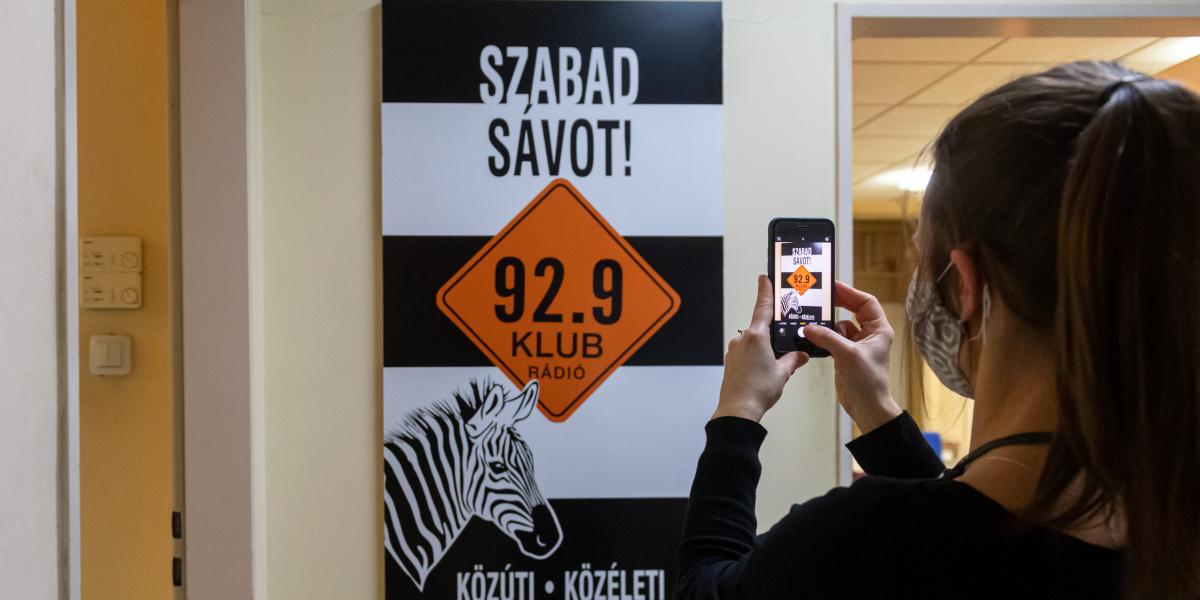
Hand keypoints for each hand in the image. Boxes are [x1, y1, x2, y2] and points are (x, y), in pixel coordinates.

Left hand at [713, 275, 808, 421]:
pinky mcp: (730, 361)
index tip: (764, 278)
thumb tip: (802, 355)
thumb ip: (794, 359)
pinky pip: (746, 353)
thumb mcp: (783, 373)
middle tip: (783, 348)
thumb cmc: (758, 390)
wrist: (738, 409)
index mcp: (757, 336)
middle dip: (774, 336)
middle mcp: (742, 339)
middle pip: (761, 328)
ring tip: (773, 368)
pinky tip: (763, 372)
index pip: (762, 307)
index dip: (765, 291)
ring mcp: (734, 350)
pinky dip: (756, 358)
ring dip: (765, 350)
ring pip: (754, 343)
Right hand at [803, 281, 900, 433]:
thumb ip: (827, 337)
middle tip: (820, 297)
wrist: (867, 407)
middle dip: (837, 304)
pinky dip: (822, 337)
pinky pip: (832, 340)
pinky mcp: (845, 356)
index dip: (850, 293)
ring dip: (827, 324)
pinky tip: (811, 336)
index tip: (833, 286)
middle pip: (853, 311)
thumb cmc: (867, 380)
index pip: (866, 303)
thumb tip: (808, 327)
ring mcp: (856, 345)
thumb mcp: (847, 354)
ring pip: (840, 326)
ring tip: (811, 318)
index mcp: (878, 330)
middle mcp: (869, 335)